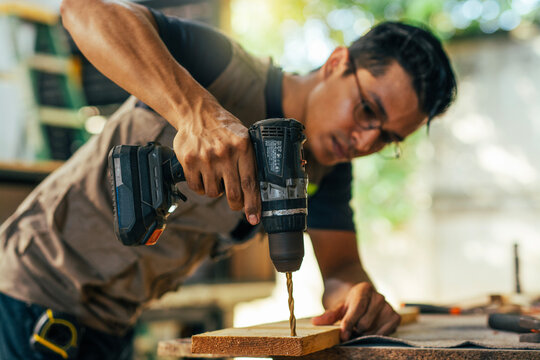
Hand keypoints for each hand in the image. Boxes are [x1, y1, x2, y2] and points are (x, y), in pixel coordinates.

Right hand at [173, 96, 260, 224]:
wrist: (197, 113)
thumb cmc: (224, 128)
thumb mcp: (243, 138)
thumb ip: (250, 160)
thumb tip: (260, 190)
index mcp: (243, 147)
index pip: (250, 183)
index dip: (253, 204)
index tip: (254, 218)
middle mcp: (225, 154)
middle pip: (233, 193)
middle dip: (236, 204)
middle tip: (236, 204)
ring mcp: (206, 158)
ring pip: (214, 192)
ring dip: (216, 191)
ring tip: (217, 177)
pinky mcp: (189, 161)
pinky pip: (197, 187)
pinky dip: (201, 187)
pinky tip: (204, 176)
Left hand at [312, 282, 400, 340]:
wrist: (365, 299)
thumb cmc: (350, 304)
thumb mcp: (338, 307)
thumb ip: (328, 315)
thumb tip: (315, 322)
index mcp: (364, 289)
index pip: (356, 310)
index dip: (348, 324)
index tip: (343, 334)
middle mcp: (379, 296)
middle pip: (364, 324)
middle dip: (355, 330)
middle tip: (352, 327)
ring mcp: (388, 307)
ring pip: (373, 331)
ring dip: (364, 333)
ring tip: (360, 327)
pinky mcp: (395, 318)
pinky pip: (384, 334)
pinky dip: (375, 335)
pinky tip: (371, 328)